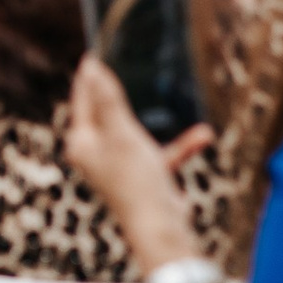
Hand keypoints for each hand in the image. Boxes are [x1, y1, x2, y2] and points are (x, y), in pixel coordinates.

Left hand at [64, 53, 208, 269]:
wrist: (158, 227)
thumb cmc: (134, 179)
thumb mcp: (121, 132)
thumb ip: (107, 99)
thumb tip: (92, 68)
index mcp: (82, 143)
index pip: (81, 102)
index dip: (88, 78)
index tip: (92, 56)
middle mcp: (95, 155)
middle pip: (104, 116)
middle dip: (113, 96)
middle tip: (115, 69)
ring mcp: (119, 168)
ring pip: (135, 135)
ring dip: (156, 122)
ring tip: (166, 101)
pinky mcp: (143, 179)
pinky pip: (161, 155)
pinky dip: (178, 146)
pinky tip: (202, 136)